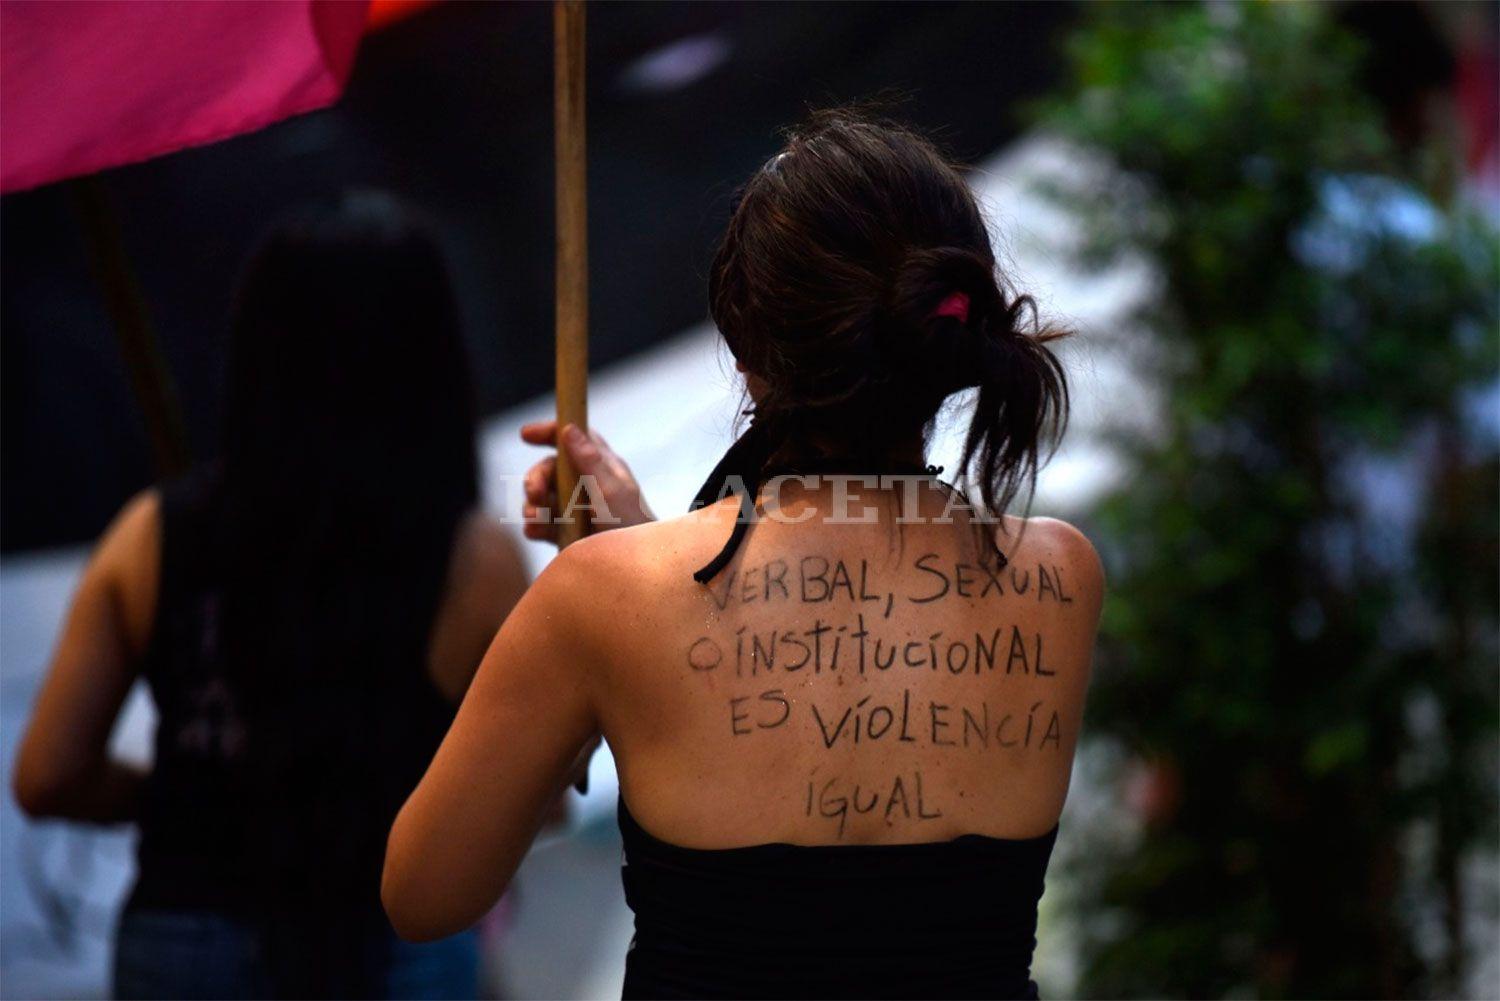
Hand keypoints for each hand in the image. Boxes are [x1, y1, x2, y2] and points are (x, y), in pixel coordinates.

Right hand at [520, 421, 654, 543]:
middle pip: (550, 470)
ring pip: (541, 497)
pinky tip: (535, 531)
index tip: (526, 434)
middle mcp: (587, 485)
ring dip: (532, 505)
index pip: (575, 439)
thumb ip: (590, 461)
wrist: (636, 570)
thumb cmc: (632, 527)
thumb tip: (569, 429)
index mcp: (603, 468)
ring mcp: (575, 509)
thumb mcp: (612, 491)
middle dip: (536, 478)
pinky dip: (534, 526)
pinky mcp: (567, 533)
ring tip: (535, 517)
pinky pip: (541, 524)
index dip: (551, 432)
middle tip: (534, 493)